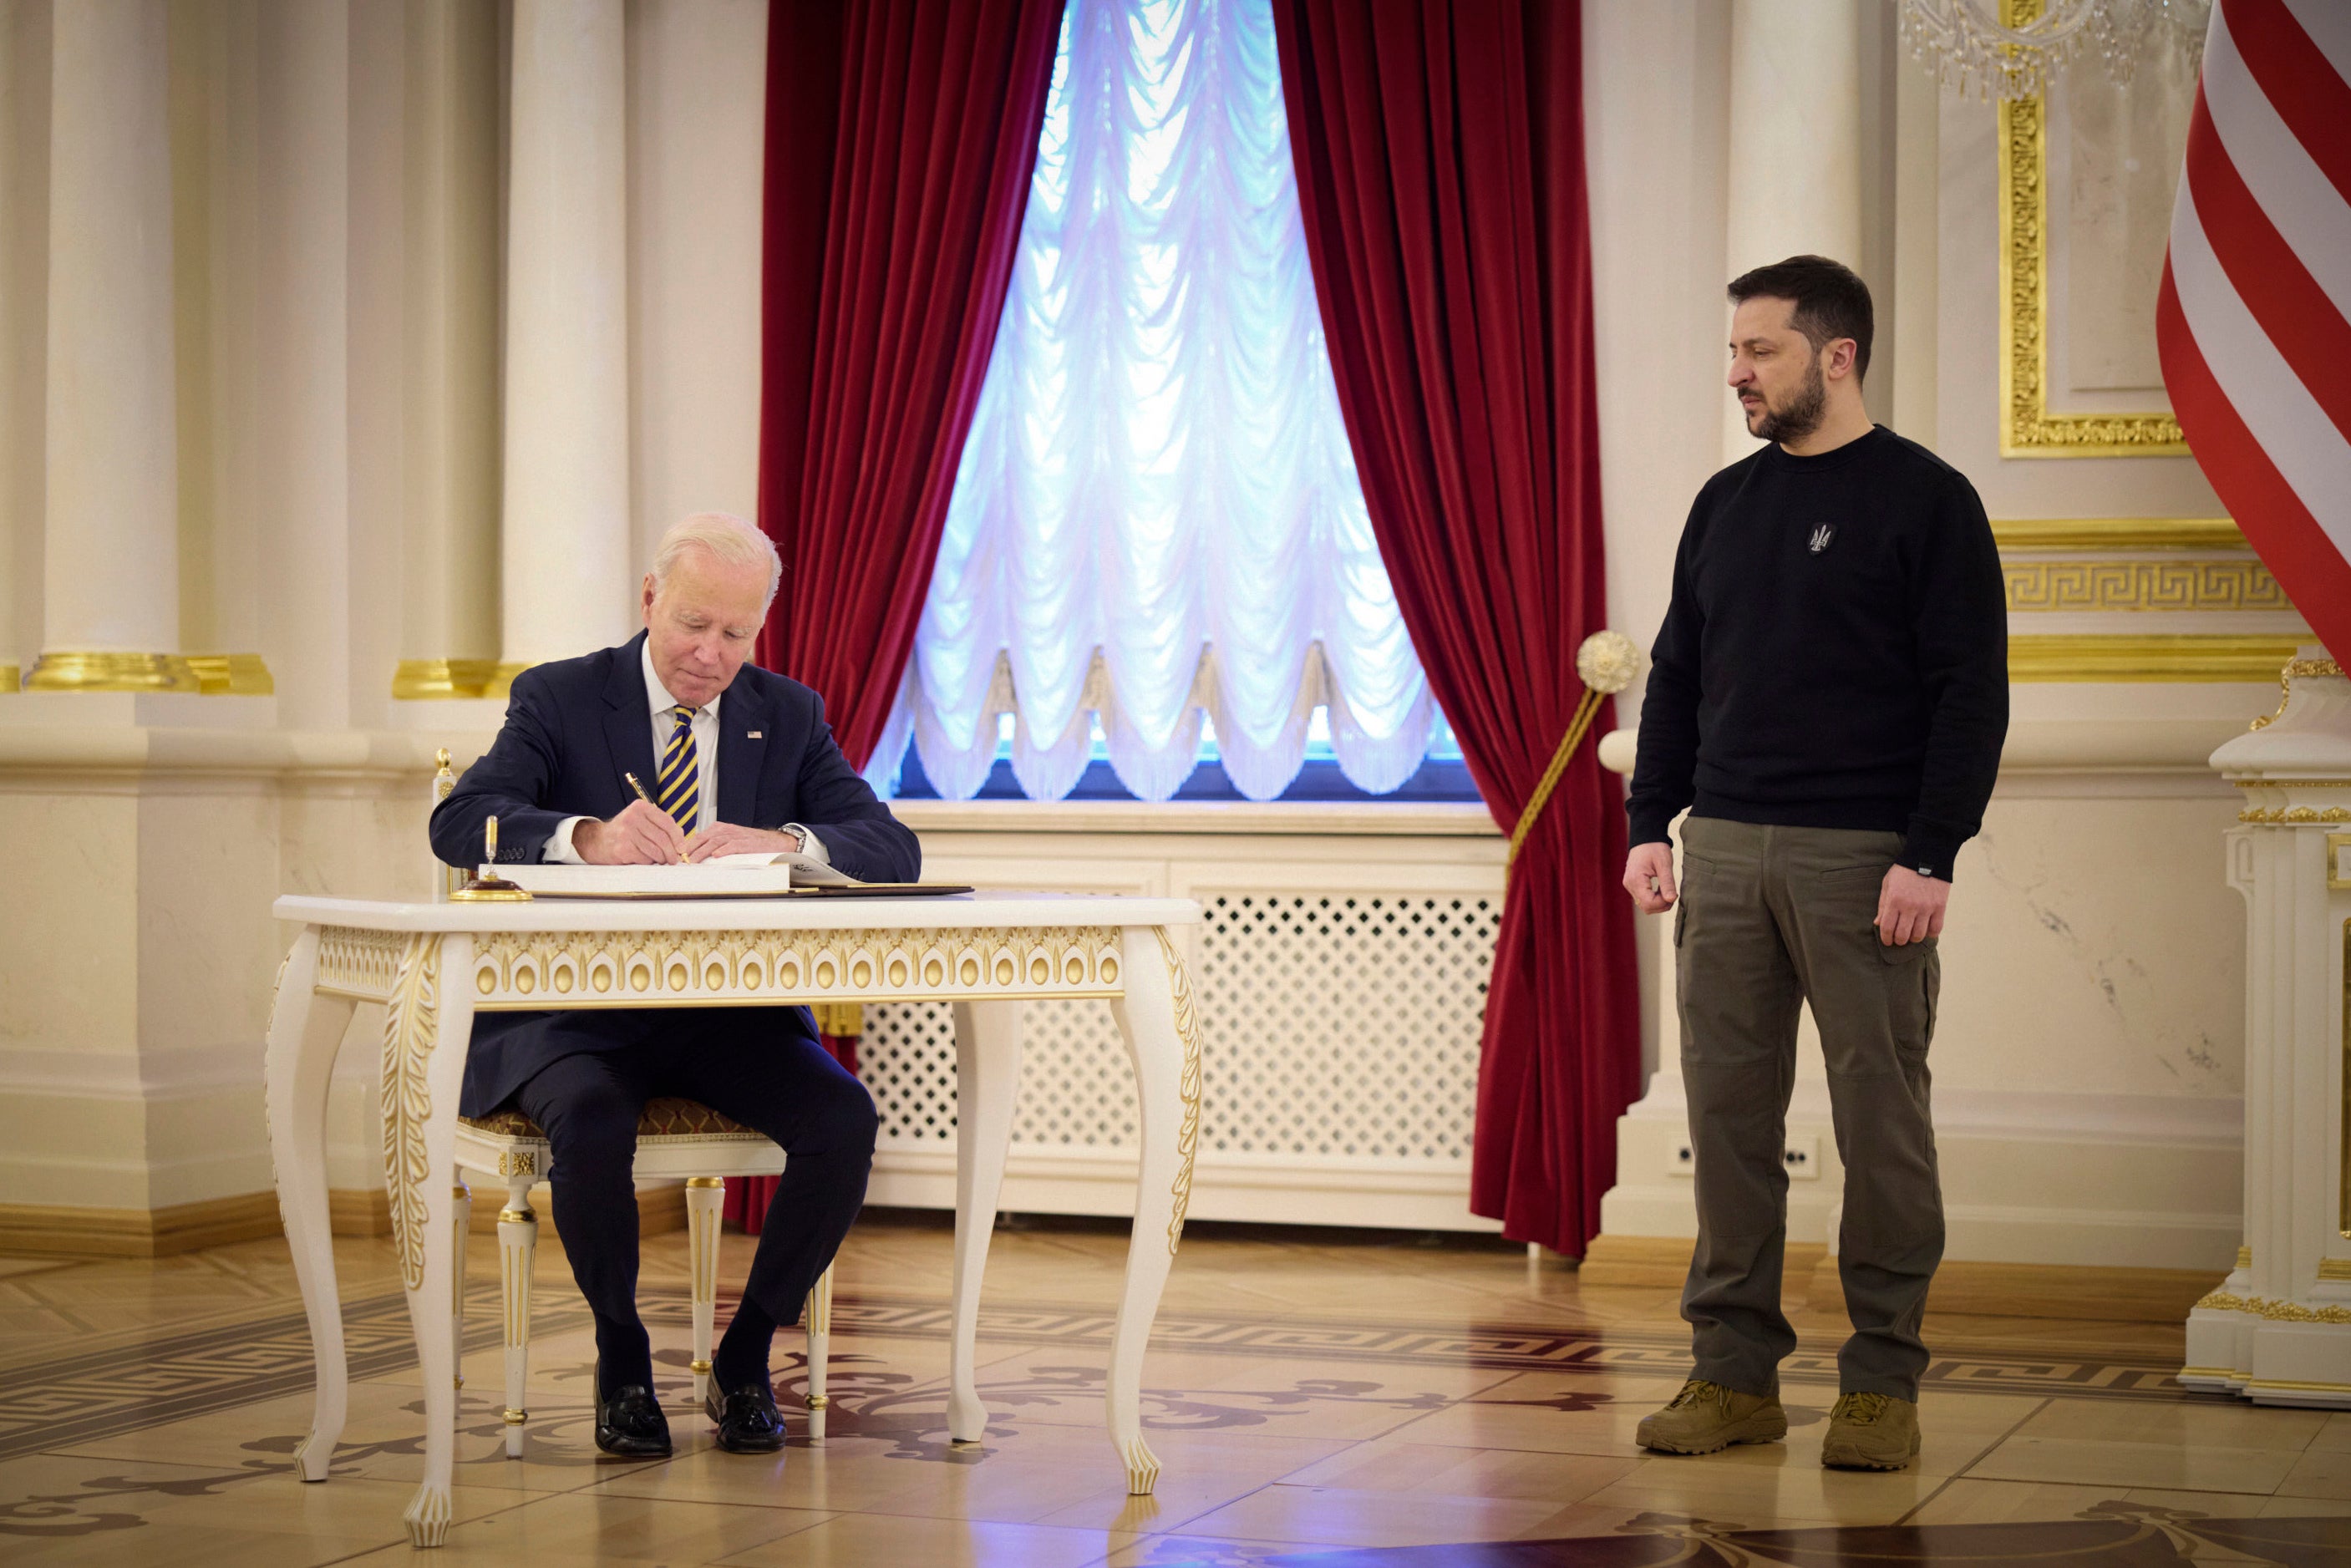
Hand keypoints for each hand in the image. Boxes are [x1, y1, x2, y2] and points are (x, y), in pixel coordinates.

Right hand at [574, 800, 689, 864]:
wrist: (598, 841)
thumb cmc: (625, 832)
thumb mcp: (642, 821)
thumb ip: (661, 826)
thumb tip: (681, 841)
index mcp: (640, 807)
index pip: (667, 822)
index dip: (678, 837)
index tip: (682, 847)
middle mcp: (632, 817)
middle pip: (662, 837)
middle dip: (671, 852)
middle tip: (674, 859)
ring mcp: (626, 833)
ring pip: (655, 850)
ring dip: (661, 859)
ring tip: (660, 860)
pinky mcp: (622, 848)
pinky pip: (645, 859)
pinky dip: (648, 862)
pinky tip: (644, 860)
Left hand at [685, 823, 805, 862]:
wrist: (775, 842)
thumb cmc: (752, 843)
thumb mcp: (730, 840)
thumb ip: (715, 844)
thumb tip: (696, 856)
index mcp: (720, 828)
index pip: (699, 836)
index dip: (687, 846)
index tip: (678, 856)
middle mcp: (727, 830)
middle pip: (704, 838)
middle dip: (691, 849)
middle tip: (681, 860)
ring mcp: (737, 836)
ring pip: (715, 842)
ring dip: (702, 852)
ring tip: (693, 861)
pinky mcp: (747, 843)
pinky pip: (733, 845)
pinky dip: (724, 850)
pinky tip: (716, 856)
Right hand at [1623, 841, 1677, 912]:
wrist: (1645, 838)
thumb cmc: (1655, 848)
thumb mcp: (1664, 864)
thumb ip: (1668, 882)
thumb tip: (1672, 900)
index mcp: (1636, 879)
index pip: (1649, 903)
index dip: (1664, 903)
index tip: (1674, 893)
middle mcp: (1630, 885)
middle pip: (1646, 907)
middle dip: (1662, 905)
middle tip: (1672, 893)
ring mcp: (1630, 885)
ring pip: (1645, 905)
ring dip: (1658, 902)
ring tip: (1667, 890)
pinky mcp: (1632, 885)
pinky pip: (1643, 899)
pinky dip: (1654, 899)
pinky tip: (1661, 889)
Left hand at [1876, 865, 1948, 944]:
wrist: (1928, 857)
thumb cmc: (1904, 871)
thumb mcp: (1888, 884)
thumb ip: (1882, 905)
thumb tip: (1877, 923)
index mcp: (1894, 900)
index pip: (1887, 927)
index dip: (1886, 938)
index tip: (1887, 941)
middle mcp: (1910, 906)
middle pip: (1903, 935)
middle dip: (1899, 941)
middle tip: (1899, 940)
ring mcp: (1926, 907)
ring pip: (1919, 935)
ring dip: (1914, 939)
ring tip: (1912, 935)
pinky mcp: (1940, 907)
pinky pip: (1936, 928)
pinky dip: (1930, 934)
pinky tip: (1926, 930)